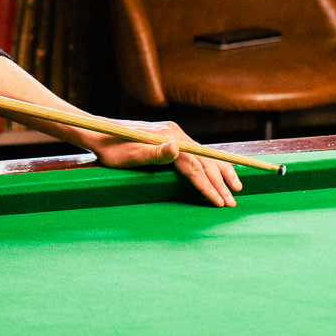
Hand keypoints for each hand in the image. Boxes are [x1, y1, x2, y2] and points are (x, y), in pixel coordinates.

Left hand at [83, 119, 242, 207]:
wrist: (98, 133)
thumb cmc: (111, 149)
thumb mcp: (130, 155)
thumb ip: (155, 154)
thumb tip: (177, 148)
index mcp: (169, 138)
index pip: (195, 166)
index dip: (208, 186)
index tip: (219, 203)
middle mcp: (175, 133)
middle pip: (204, 161)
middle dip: (220, 183)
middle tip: (232, 203)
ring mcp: (174, 134)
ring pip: (205, 155)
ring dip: (221, 172)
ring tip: (236, 187)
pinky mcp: (171, 137)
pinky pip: (198, 152)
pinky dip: (212, 163)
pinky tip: (219, 170)